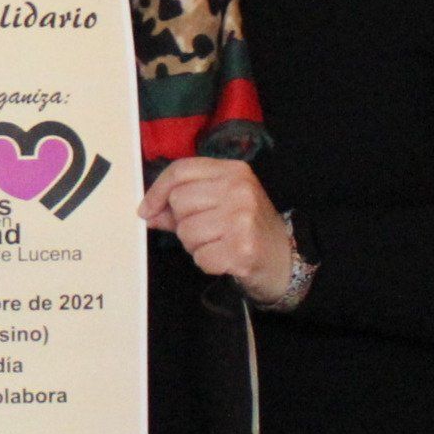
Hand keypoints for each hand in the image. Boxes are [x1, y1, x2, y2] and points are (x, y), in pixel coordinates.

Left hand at [137, 158, 291, 301]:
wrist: (287, 258)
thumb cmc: (248, 228)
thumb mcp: (221, 204)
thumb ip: (182, 205)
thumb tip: (148, 212)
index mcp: (233, 171)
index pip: (181, 170)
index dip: (157, 191)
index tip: (146, 210)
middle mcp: (239, 189)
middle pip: (179, 201)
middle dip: (183, 222)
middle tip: (207, 231)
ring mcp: (242, 218)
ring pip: (186, 231)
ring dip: (195, 245)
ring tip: (218, 243)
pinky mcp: (242, 248)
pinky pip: (200, 257)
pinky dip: (207, 262)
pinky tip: (225, 257)